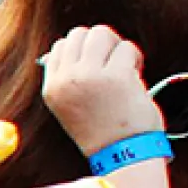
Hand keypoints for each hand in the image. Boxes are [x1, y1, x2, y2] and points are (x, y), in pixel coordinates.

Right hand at [39, 25, 157, 158]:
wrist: (122, 154)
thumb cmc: (102, 130)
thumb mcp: (69, 106)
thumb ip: (65, 78)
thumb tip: (61, 49)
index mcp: (52, 88)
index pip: (62, 46)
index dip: (84, 50)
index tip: (97, 65)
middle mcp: (67, 80)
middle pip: (81, 33)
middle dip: (100, 43)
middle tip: (111, 63)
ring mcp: (90, 76)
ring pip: (102, 33)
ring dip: (117, 47)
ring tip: (123, 69)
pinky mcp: (116, 75)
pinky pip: (126, 47)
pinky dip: (134, 58)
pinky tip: (134, 77)